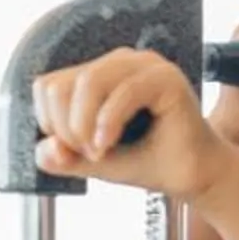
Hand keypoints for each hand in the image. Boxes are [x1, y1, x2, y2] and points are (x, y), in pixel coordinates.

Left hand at [32, 49, 231, 199]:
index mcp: (100, 74)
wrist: (195, 177)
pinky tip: (109, 144)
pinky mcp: (166, 78)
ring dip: (84, 126)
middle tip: (89, 154)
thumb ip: (65, 156)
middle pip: (61, 84)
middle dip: (66, 128)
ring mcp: (145, 65)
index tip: (73, 150)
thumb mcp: (94, 161)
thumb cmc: (150, 161)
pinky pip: (123, 92)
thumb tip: (43, 151)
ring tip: (99, 151)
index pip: (48, 85)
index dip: (50, 123)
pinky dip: (109, 122)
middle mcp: (120, 62)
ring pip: (88, 82)